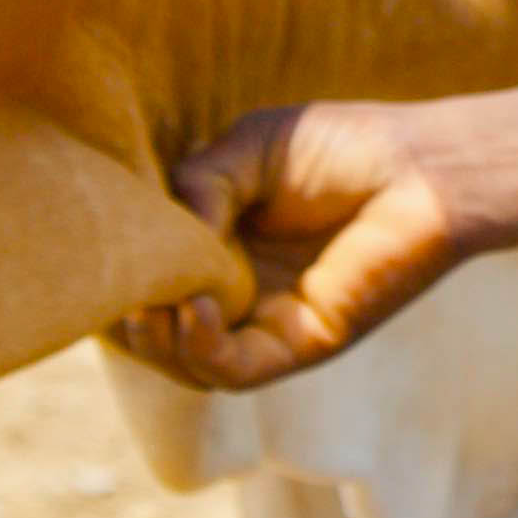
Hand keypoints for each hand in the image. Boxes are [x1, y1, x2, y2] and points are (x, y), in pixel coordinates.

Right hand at [110, 103, 469, 392]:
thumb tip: (164, 243)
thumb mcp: (245, 149)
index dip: (113, 274)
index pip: (143, 281)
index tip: (95, 249)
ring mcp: (262, 324)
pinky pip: (228, 369)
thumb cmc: (342, 148)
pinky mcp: (295, 344)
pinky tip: (195, 306)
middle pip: (151, 331)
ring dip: (155, 335)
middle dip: (125, 313)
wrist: (422, 168)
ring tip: (157, 294)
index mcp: (216, 245)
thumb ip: (195, 186)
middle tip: (120, 280)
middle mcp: (233, 293)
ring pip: (182, 361)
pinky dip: (197, 347)